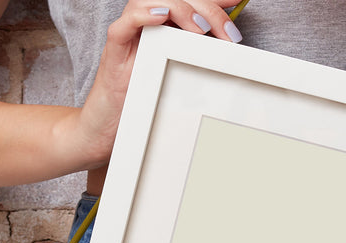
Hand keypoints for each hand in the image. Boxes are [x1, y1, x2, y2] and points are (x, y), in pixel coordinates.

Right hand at [70, 0, 238, 167]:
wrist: (108, 127)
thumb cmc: (143, 104)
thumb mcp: (178, 82)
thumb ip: (197, 63)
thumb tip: (227, 56)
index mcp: (164, 29)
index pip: (189, 2)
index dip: (214, 0)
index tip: (237, 1)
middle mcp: (146, 25)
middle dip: (207, 10)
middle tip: (229, 34)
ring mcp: (130, 34)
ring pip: (152, 1)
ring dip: (181, 9)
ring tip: (201, 28)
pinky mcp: (115, 50)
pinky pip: (126, 23)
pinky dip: (143, 15)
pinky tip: (163, 16)